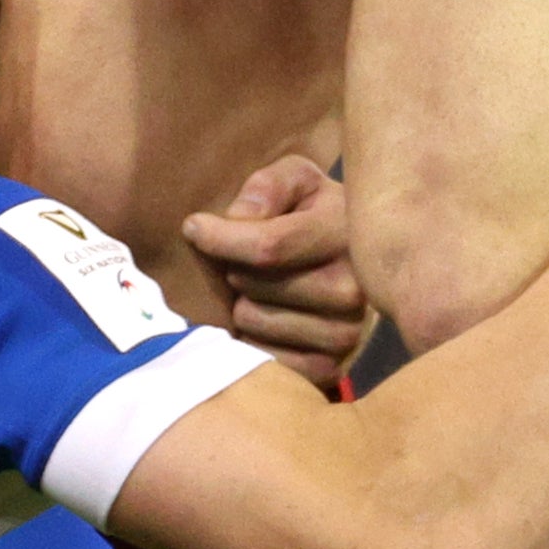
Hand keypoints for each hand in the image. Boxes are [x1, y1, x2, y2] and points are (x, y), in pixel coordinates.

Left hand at [186, 153, 371, 388]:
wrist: (355, 267)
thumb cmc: (311, 215)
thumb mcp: (295, 180)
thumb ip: (268, 186)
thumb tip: (239, 219)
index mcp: (345, 234)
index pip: (268, 246)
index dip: (219, 238)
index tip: (193, 227)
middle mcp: (354, 287)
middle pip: (254, 285)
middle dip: (233, 269)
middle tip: (246, 264)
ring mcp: (346, 333)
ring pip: (253, 321)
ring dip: (243, 305)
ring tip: (260, 292)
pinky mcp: (331, 368)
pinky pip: (265, 357)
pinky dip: (254, 341)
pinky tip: (267, 322)